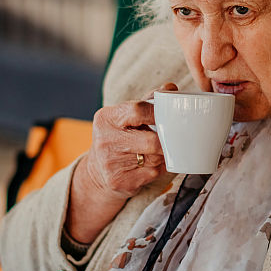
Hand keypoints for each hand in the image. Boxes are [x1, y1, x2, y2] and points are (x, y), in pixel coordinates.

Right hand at [66, 83, 176, 243]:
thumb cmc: (119, 137)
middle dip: (165, 140)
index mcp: (106, 118)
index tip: (170, 115)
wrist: (98, 172)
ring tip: (161, 151)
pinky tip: (153, 164)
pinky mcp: (119, 181)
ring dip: (163, 155)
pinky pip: (152, 173)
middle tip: (173, 138)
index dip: (157, 112)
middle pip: (150, 140)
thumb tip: (171, 88)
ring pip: (153, 158)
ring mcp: (110, 163)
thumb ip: (148, 102)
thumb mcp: (126, 117)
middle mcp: (105, 140)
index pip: (137, 110)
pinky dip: (159, 169)